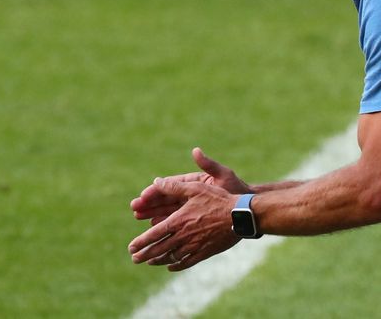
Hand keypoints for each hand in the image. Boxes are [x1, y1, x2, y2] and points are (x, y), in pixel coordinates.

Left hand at [128, 178, 240, 270]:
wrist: (240, 216)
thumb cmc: (218, 199)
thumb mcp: (195, 187)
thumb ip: (174, 186)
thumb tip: (156, 182)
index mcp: (179, 221)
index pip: (154, 234)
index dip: (141, 242)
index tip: (131, 248)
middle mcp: (184, 236)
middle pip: (160, 249)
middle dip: (145, 254)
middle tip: (134, 259)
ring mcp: (194, 246)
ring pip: (172, 257)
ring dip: (158, 260)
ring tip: (149, 262)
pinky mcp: (205, 252)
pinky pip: (187, 262)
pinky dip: (177, 265)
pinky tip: (171, 266)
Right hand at [131, 148, 250, 223]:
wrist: (247, 208)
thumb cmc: (236, 189)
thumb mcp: (223, 175)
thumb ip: (208, 164)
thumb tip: (196, 151)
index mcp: (194, 183)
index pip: (170, 186)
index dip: (156, 191)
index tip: (143, 196)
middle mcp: (191, 195)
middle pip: (166, 199)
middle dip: (150, 203)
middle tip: (134, 208)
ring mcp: (192, 207)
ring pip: (169, 211)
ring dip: (154, 214)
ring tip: (140, 218)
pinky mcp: (195, 219)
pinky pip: (177, 222)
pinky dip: (166, 224)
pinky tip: (156, 229)